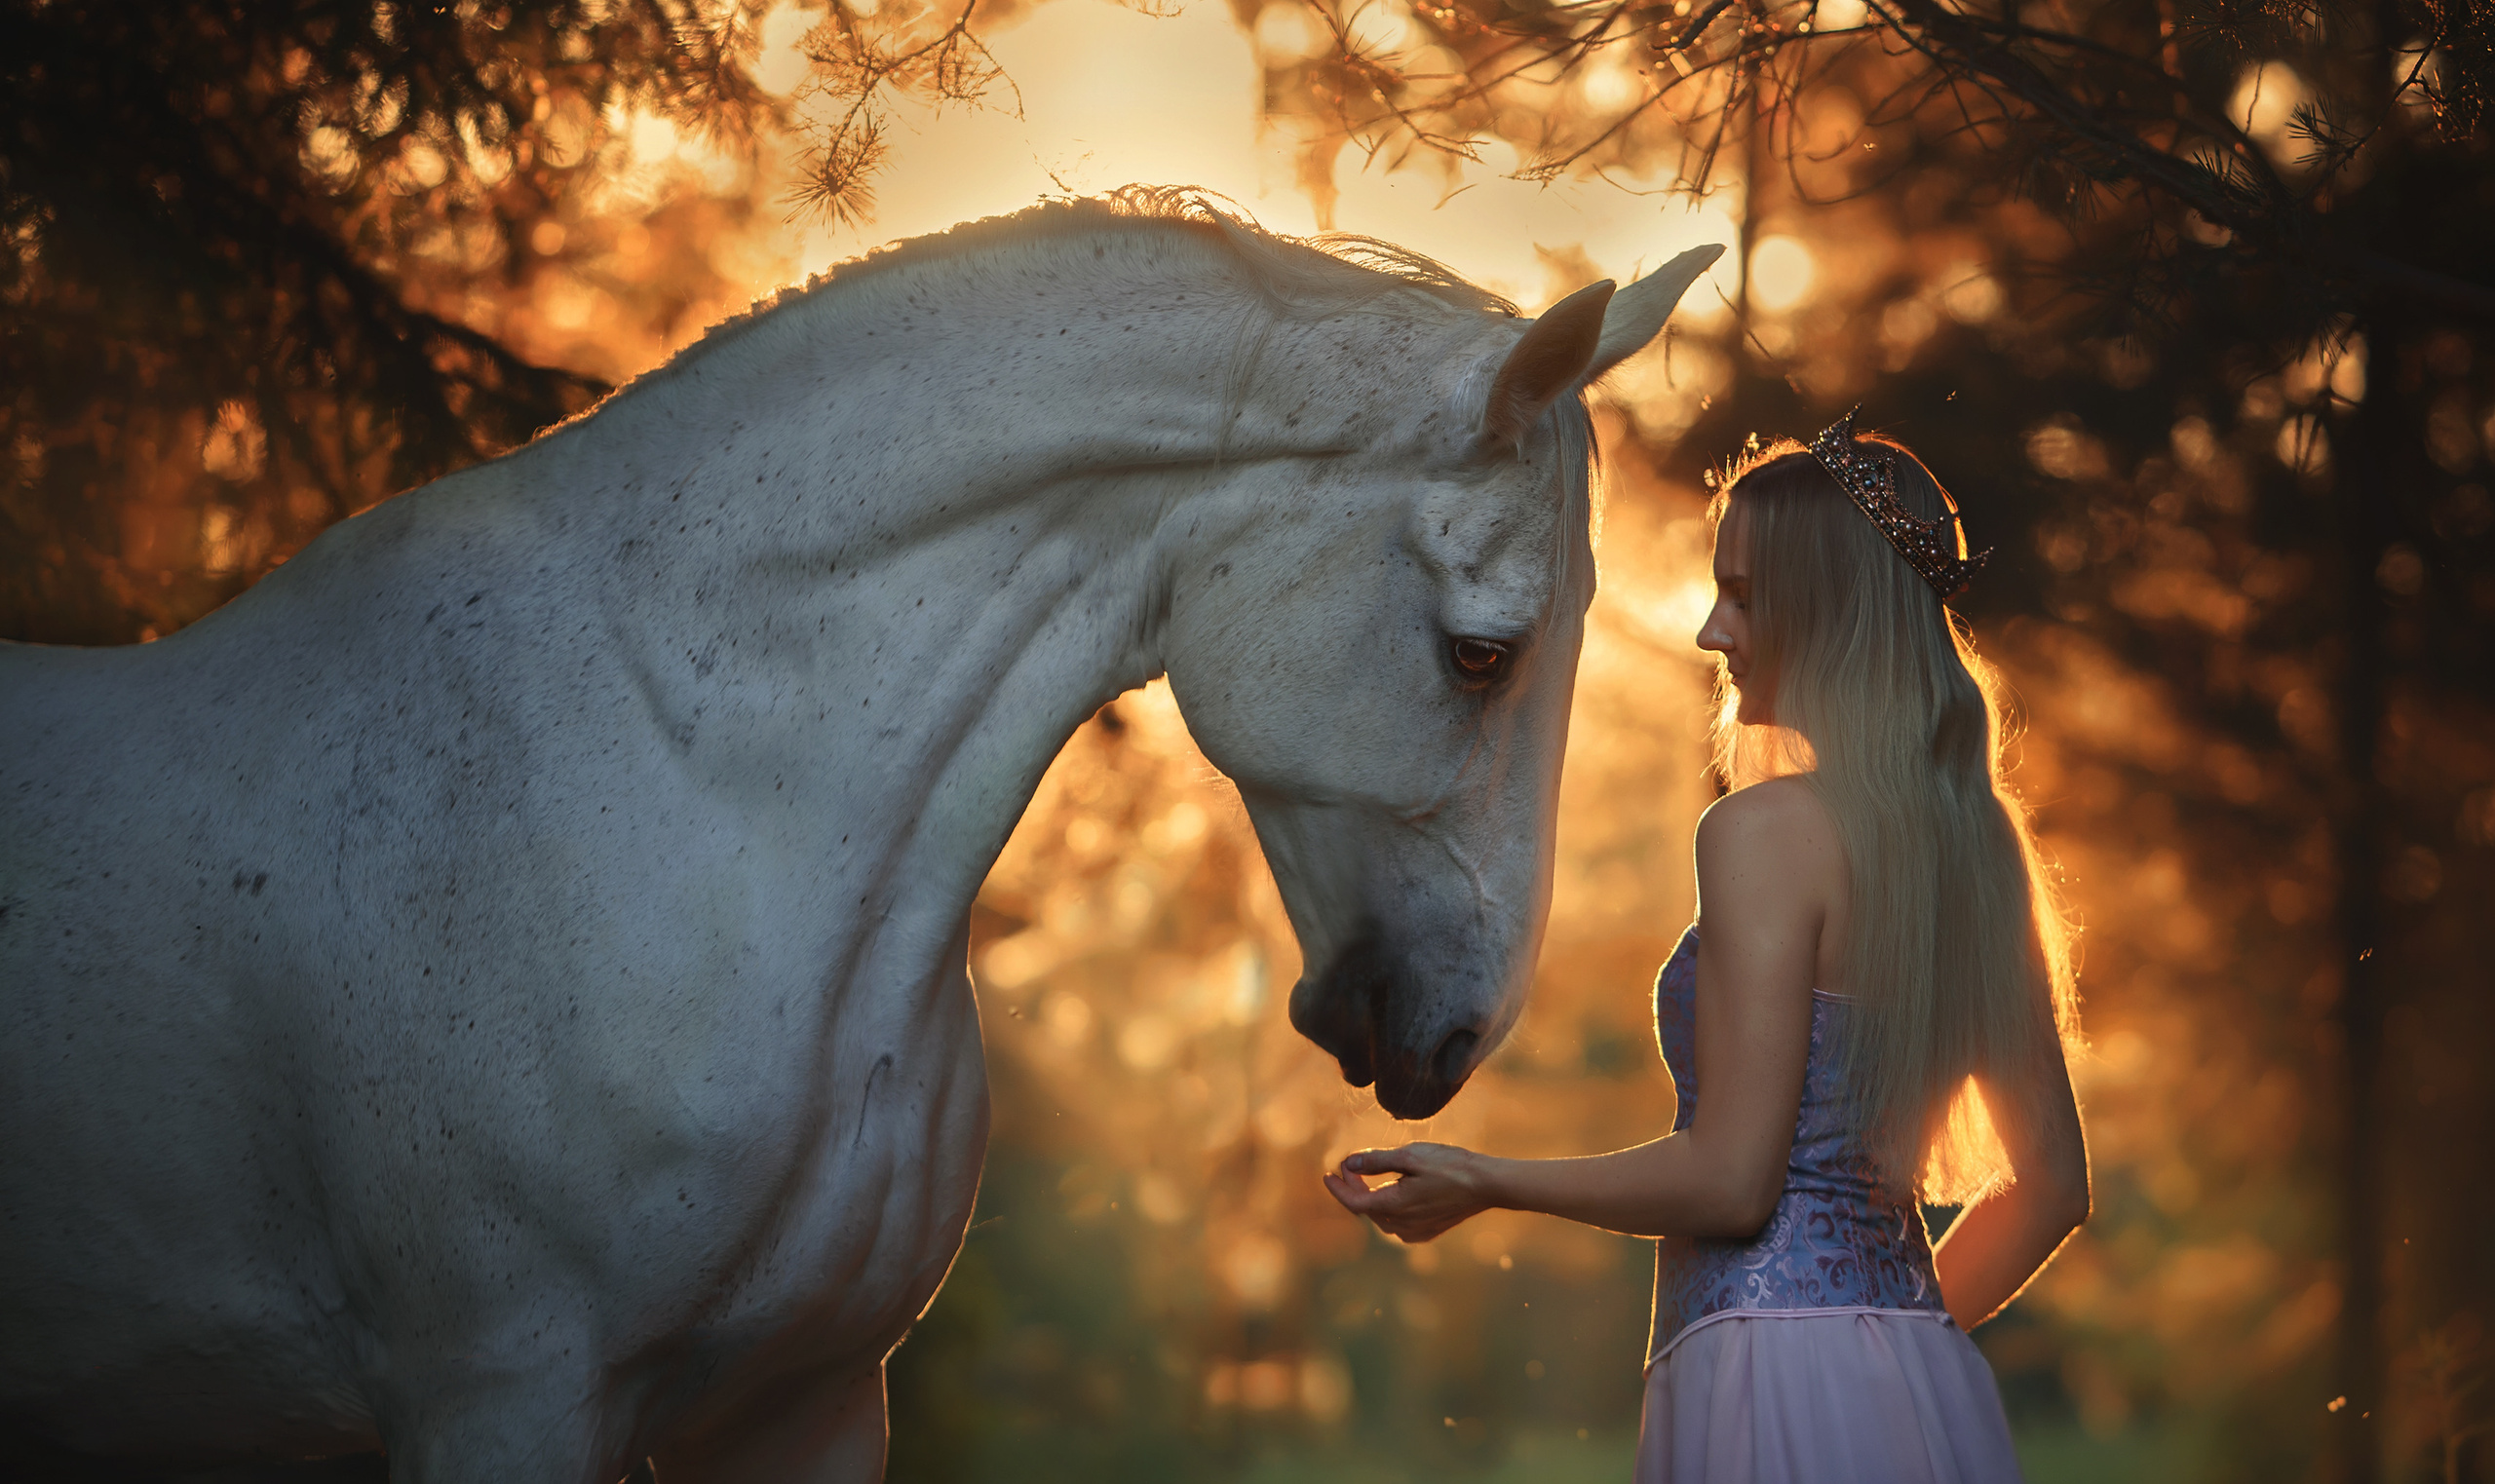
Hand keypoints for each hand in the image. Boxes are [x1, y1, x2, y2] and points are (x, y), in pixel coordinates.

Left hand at [1322, 1142, 1493, 1242]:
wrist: (1487, 1185)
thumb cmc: (1450, 1166)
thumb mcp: (1410, 1156)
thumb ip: (1376, 1161)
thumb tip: (1348, 1164)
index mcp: (1393, 1206)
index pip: (1354, 1202)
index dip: (1337, 1188)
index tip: (1327, 1174)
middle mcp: (1401, 1225)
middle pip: (1366, 1208)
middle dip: (1355, 1187)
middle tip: (1351, 1166)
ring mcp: (1415, 1231)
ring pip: (1381, 1216)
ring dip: (1372, 1196)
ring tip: (1370, 1175)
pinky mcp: (1427, 1231)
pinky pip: (1398, 1221)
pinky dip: (1389, 1205)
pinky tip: (1394, 1190)